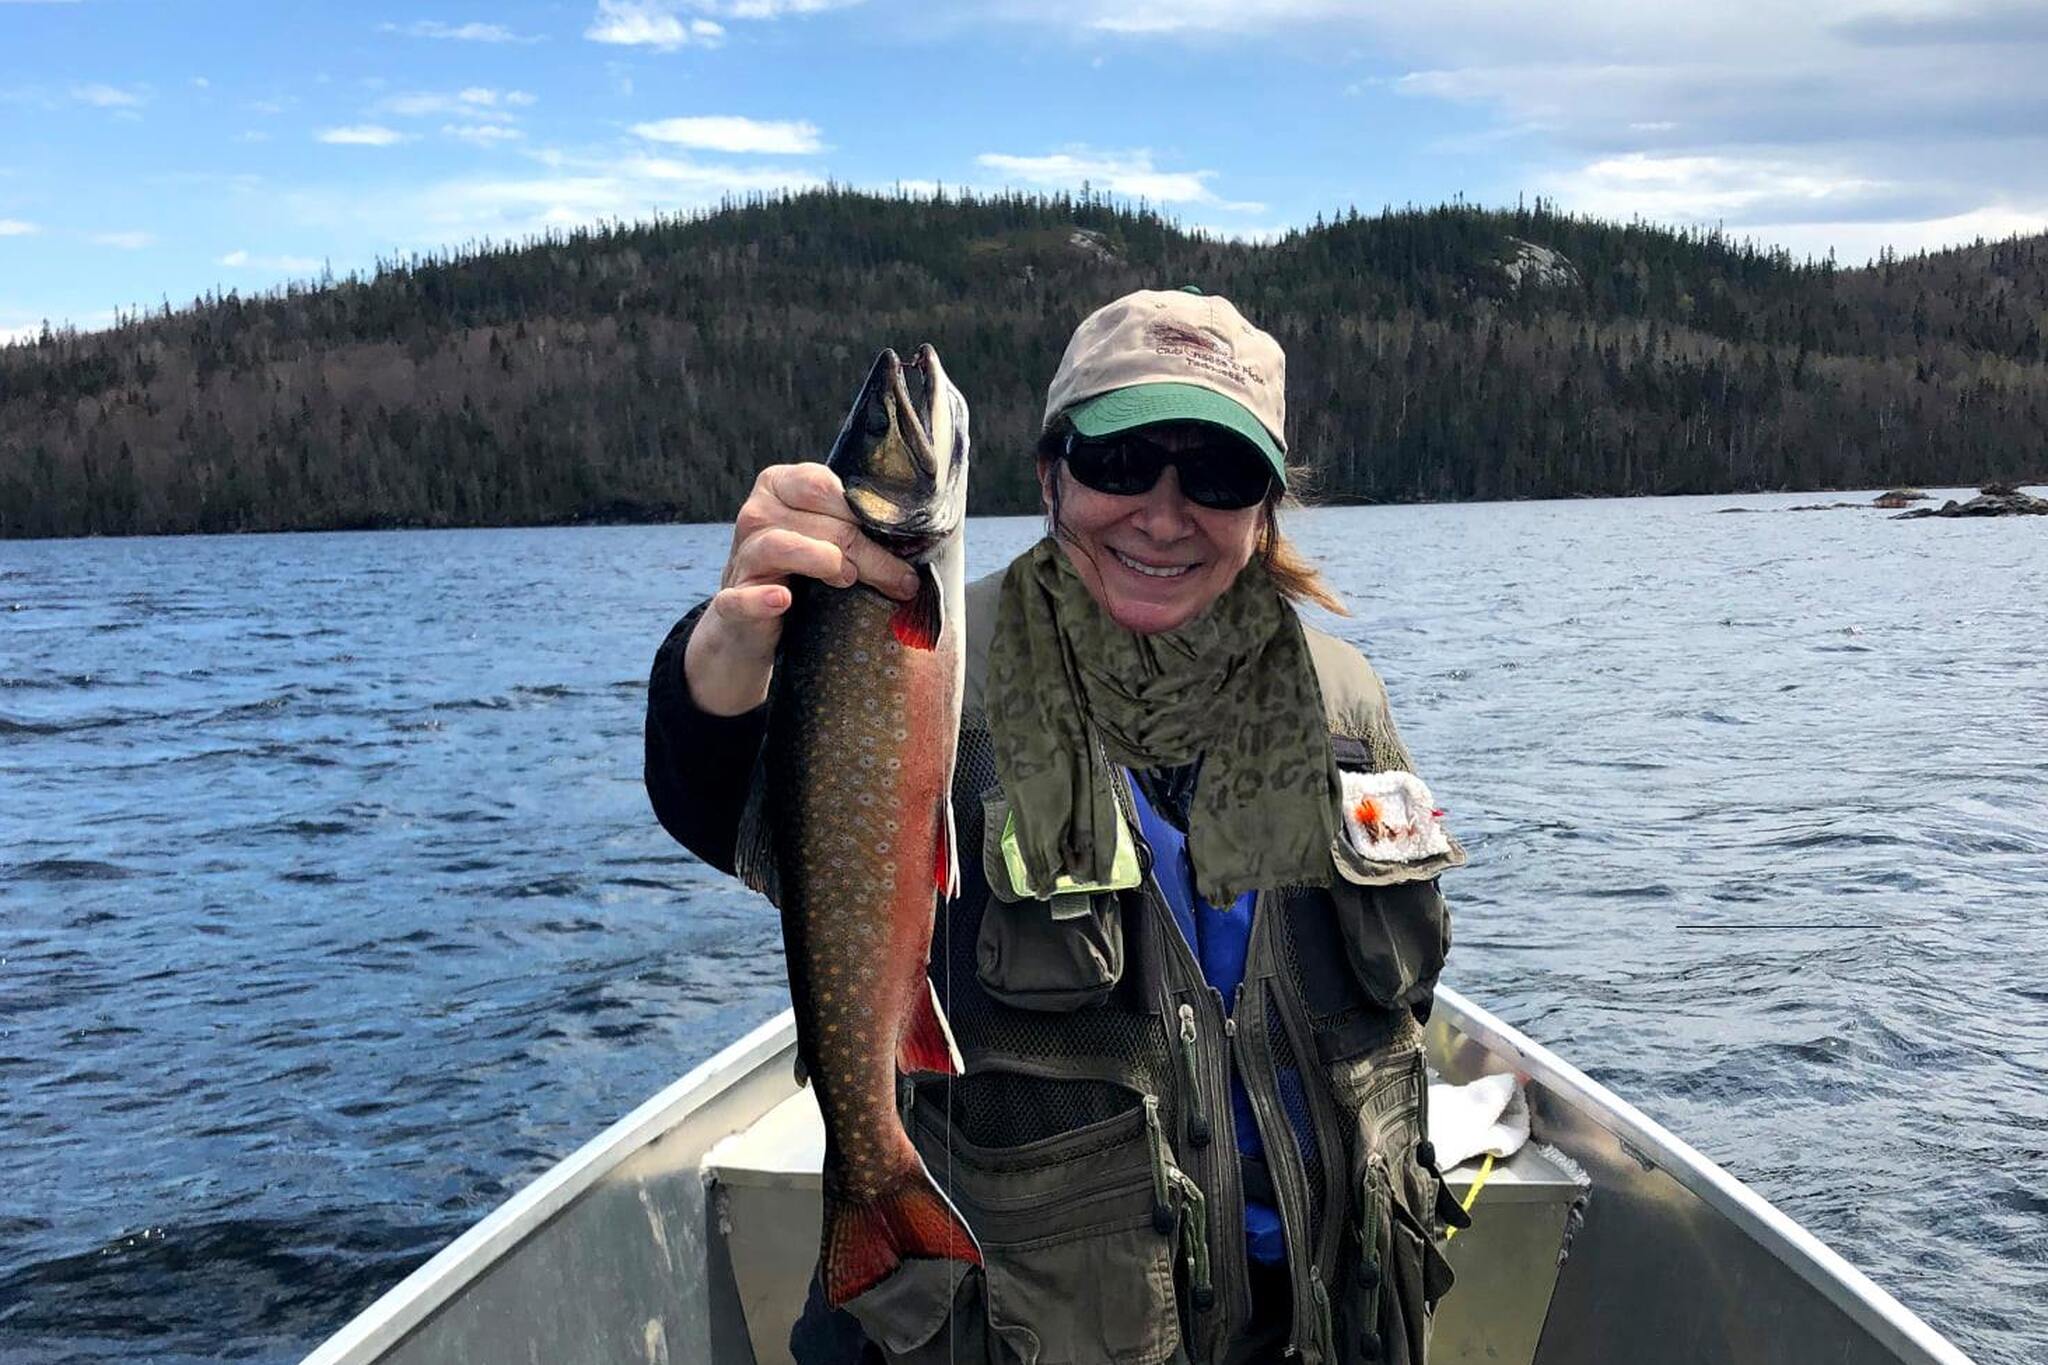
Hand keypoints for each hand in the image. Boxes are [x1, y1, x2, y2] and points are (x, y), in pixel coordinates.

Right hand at [684, 463, 920, 715]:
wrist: (755, 624)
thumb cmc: (805, 573)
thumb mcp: (830, 540)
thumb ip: (859, 528)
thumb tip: (924, 539)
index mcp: (780, 486)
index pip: (824, 485)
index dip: (867, 513)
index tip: (903, 540)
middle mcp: (756, 514)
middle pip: (820, 523)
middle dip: (869, 553)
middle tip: (902, 581)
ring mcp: (741, 557)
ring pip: (782, 546)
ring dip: (824, 561)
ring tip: (849, 579)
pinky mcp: (731, 601)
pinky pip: (741, 597)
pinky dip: (761, 599)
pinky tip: (782, 599)